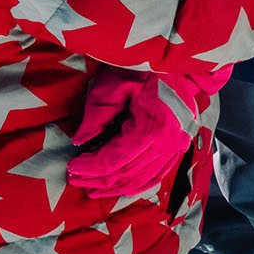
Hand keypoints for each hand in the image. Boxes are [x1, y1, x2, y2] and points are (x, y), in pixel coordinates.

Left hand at [67, 65, 225, 201]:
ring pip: (141, 180)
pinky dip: (138, 185)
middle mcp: (166, 145)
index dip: (90, 167)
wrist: (181, 64)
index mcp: (150, 129)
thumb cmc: (146, 69)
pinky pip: (157, 175)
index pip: (113, 160)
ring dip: (116, 188)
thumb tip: (79, 141)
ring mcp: (176, 148)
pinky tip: (123, 188)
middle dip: (98, 180)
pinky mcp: (180, 147)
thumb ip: (96, 115)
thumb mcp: (115, 84)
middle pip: (125, 174)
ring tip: (94, 190)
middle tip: (75, 180)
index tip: (72, 168)